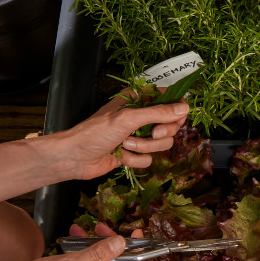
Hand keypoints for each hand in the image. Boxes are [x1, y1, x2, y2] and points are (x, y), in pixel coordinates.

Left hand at [44, 95, 190, 181]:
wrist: (75, 157)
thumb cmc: (96, 132)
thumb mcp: (128, 118)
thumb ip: (158, 113)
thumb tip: (184, 108)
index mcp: (137, 100)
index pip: (168, 100)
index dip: (175, 110)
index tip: (174, 119)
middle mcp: (140, 117)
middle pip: (170, 125)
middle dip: (160, 133)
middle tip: (151, 134)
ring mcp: (137, 136)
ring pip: (161, 144)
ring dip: (144, 147)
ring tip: (125, 145)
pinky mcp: (134, 153)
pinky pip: (148, 159)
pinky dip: (136, 160)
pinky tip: (121, 157)